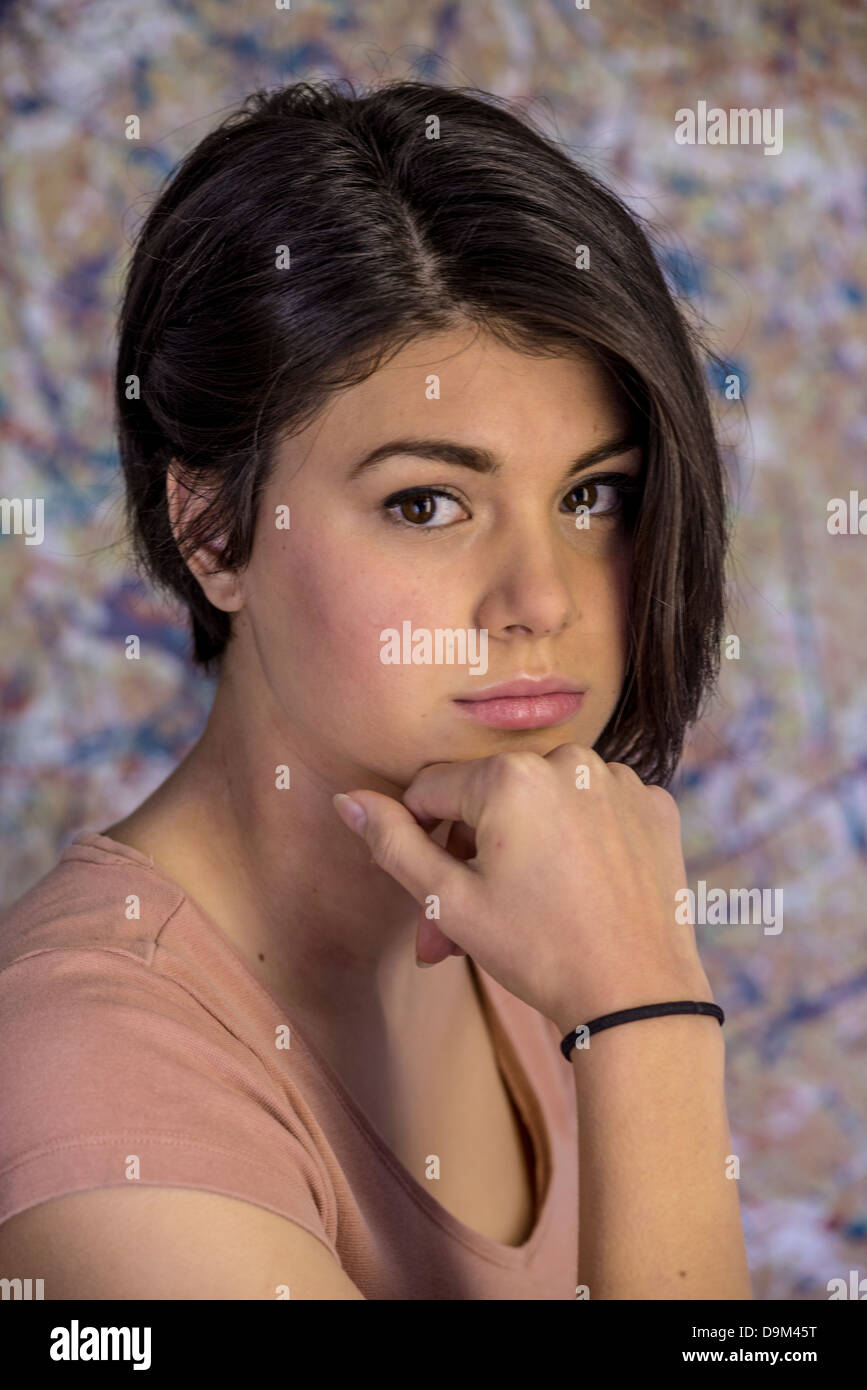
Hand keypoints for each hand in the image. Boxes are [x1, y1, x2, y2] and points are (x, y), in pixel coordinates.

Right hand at [333, 745, 711, 1031]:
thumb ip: (392, 843)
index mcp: (511, 775)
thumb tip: (346, 800)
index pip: (432, 790)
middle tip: (460, 926)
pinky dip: (577, 842)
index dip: (420, 841)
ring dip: (520, 849)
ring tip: (519, 913)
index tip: (431, 893)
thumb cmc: (538, 951)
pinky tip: (577, 892)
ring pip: (542, 803)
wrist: (638, 999)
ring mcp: (619, 781)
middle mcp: (569, 760)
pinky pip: (593, 809)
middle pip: (489, 798)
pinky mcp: (655, 805)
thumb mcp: (448, 902)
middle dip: (468, 857)